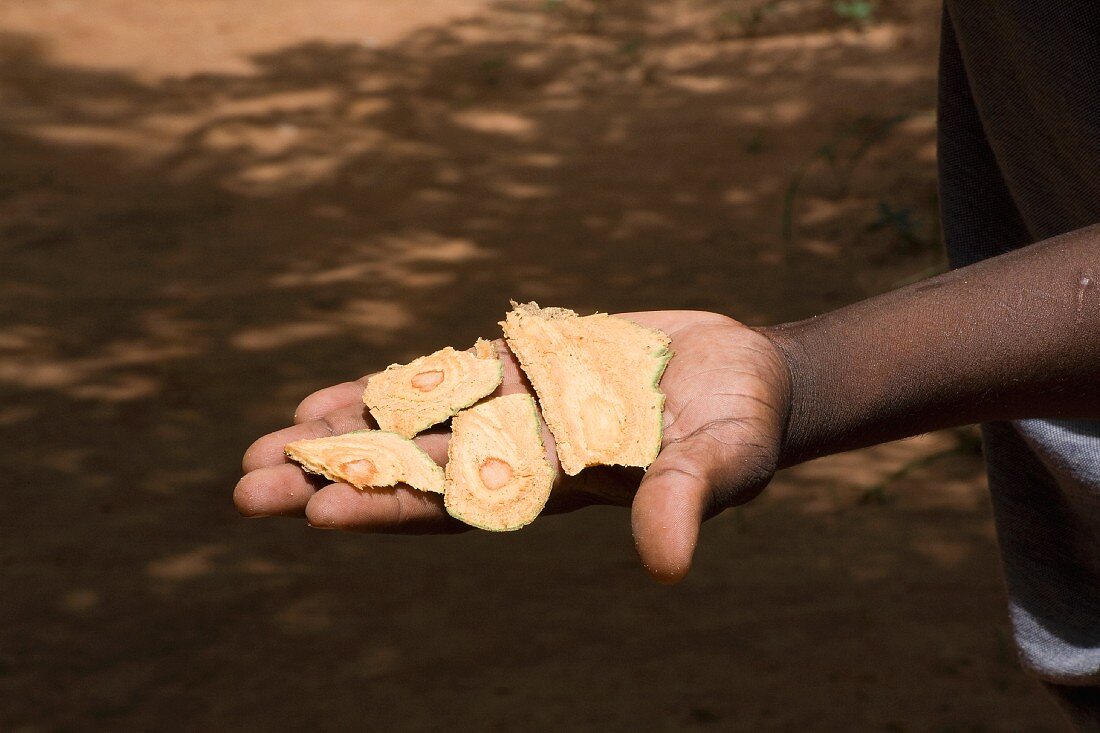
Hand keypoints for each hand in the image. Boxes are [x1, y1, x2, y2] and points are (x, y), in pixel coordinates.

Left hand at [234, 311, 791, 582]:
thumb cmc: (740, 425)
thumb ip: (681, 500)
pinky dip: (386, 390)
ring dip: (343, 436)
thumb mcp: (721, 461)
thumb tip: (661, 565)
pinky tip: (326, 400)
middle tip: (248, 489)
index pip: (461, 506)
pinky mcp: (519, 370)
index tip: (319, 514)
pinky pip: (438, 382)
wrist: (739, 373)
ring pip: (413, 427)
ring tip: (266, 445)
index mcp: (558, 485)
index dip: (394, 508)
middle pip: (416, 472)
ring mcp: (514, 412)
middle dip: (338, 478)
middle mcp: (521, 455)